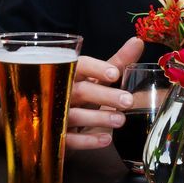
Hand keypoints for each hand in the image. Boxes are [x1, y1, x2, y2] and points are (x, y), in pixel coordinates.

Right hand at [65, 36, 144, 151]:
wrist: (46, 114)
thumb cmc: (78, 90)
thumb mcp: (95, 76)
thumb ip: (116, 62)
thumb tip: (137, 42)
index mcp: (70, 73)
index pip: (79, 66)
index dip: (96, 69)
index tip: (114, 73)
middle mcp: (60, 91)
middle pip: (80, 91)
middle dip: (104, 95)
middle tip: (128, 101)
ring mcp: (55, 114)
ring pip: (74, 115)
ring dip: (98, 117)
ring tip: (120, 120)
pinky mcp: (55, 135)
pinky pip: (69, 139)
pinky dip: (87, 141)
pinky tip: (106, 139)